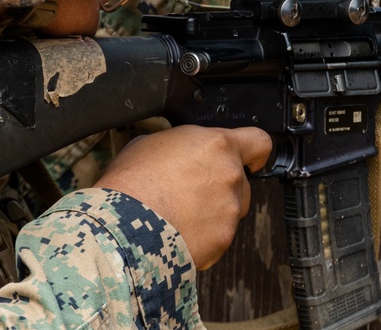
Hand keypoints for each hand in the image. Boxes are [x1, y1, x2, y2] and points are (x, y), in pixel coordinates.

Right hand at [95, 125, 272, 269]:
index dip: (254, 152)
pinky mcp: (223, 239)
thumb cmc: (131, 183)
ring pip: (230, 210)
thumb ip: (182, 146)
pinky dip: (204, 236)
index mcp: (217, 145)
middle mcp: (230, 175)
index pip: (258, 142)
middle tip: (191, 193)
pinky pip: (219, 236)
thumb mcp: (152, 144)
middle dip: (222, 188)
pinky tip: (178, 232)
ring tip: (178, 215)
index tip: (251, 160)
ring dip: (213, 213)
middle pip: (241, 181)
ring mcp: (230, 209)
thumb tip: (184, 153)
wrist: (122, 226)